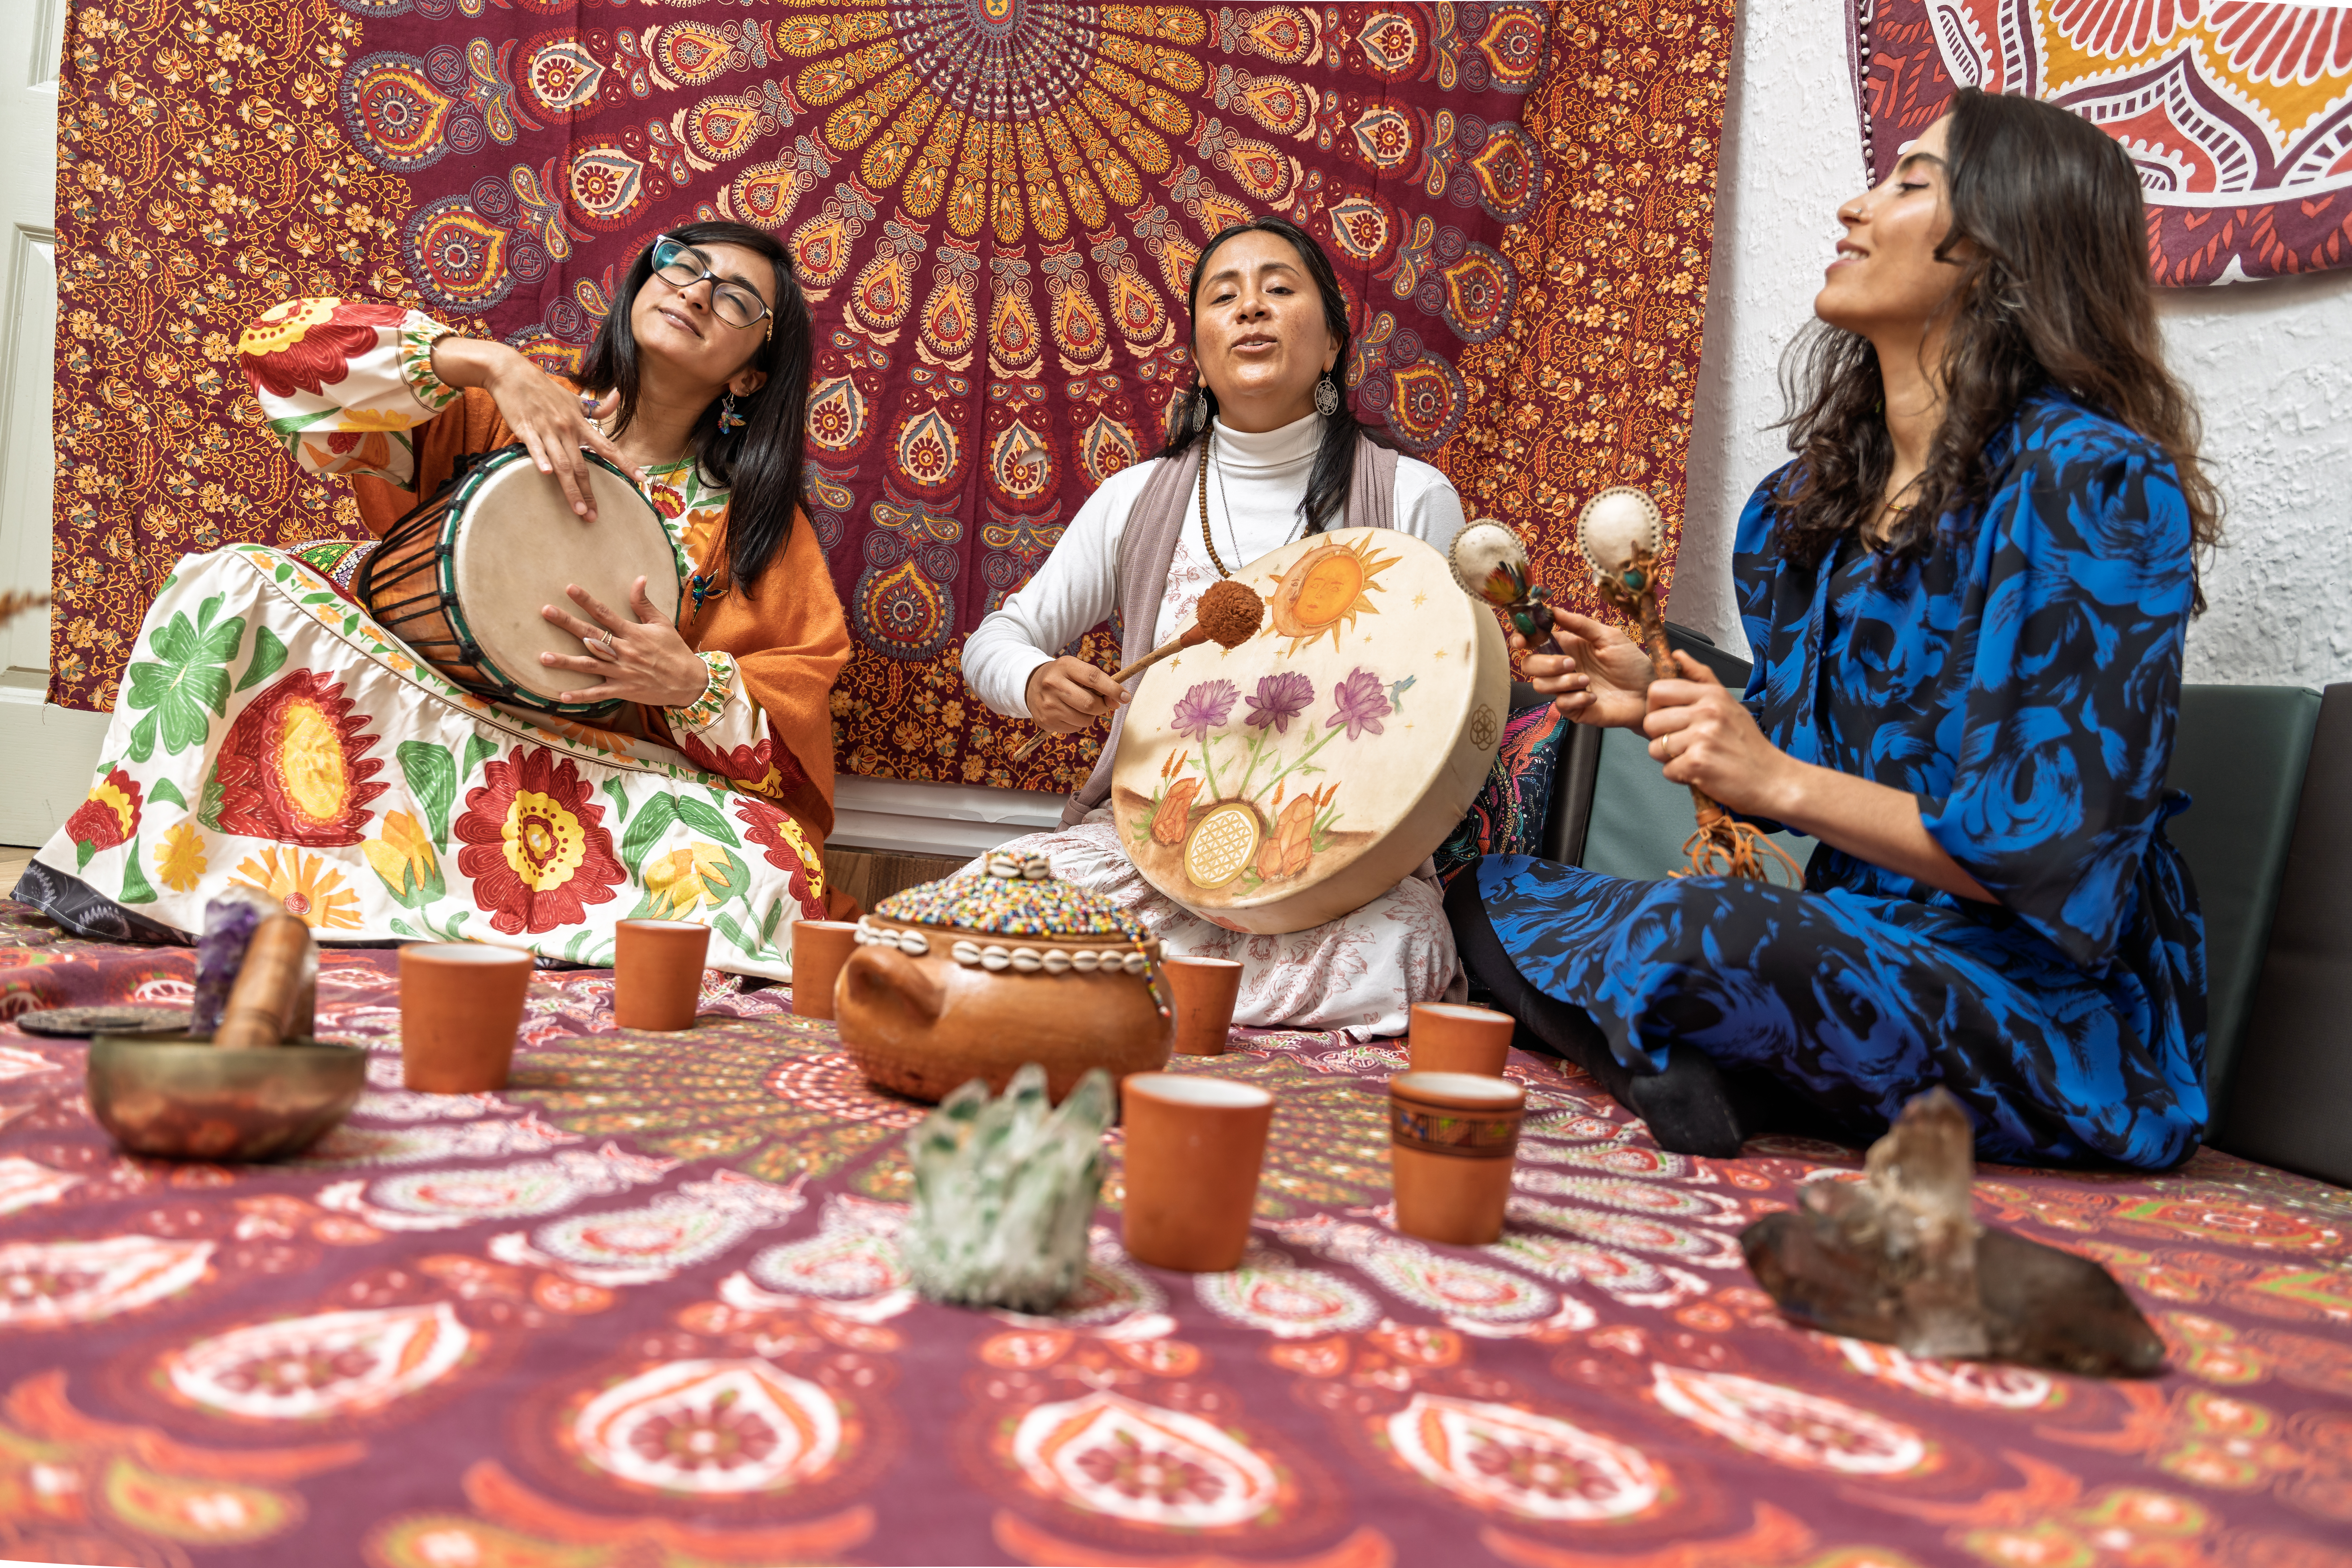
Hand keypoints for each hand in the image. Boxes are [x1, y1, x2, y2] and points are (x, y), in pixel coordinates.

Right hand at [432, 337, 639, 519]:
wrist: (512, 374)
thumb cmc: (544, 389)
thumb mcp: (573, 397)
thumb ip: (596, 407)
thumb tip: (617, 397)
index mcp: (580, 423)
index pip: (608, 447)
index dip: (625, 463)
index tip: (640, 480)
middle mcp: (567, 429)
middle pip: (583, 466)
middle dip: (590, 492)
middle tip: (595, 516)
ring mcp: (547, 430)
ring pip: (562, 464)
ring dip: (571, 489)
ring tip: (579, 510)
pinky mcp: (526, 429)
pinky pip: (535, 447)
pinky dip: (541, 460)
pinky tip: (546, 474)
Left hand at [539, 577, 708, 706]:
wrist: (689, 682)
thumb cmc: (674, 651)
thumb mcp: (662, 623)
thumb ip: (644, 603)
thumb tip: (639, 578)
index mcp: (632, 633)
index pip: (605, 613)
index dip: (586, 600)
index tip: (569, 588)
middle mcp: (624, 651)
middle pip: (590, 635)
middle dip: (567, 623)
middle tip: (546, 611)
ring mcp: (622, 672)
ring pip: (589, 665)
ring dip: (565, 661)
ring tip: (543, 657)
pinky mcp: (623, 690)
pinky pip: (598, 694)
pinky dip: (581, 696)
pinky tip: (563, 695)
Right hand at [1025, 656, 1127, 732]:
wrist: (1030, 685)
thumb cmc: (1062, 677)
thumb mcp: (1077, 671)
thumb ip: (1099, 683)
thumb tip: (1117, 701)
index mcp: (1064, 666)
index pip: (1094, 678)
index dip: (1113, 689)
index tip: (1125, 697)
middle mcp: (1053, 684)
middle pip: (1090, 704)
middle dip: (1102, 707)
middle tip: (1102, 704)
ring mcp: (1048, 705)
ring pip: (1085, 720)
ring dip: (1091, 716)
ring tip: (1081, 707)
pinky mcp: (1046, 721)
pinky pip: (1075, 728)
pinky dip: (1078, 723)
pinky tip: (1069, 713)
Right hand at [1511, 607, 1655, 728]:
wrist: (1648, 693)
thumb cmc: (1631, 663)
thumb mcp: (1609, 636)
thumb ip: (1580, 624)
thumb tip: (1553, 610)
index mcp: (1567, 647)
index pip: (1534, 642)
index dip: (1523, 639)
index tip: (1523, 640)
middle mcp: (1562, 668)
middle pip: (1530, 665)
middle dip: (1546, 663)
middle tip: (1571, 663)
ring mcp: (1566, 690)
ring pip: (1541, 685)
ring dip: (1563, 682)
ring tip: (1588, 680)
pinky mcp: (1573, 709)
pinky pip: (1560, 704)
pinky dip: (1576, 699)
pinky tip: (1594, 697)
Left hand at [1642, 652, 1800, 815]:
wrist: (1773, 780)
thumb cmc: (1749, 745)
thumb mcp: (1729, 703)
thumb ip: (1700, 678)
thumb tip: (1676, 656)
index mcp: (1712, 695)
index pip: (1658, 690)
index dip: (1656, 708)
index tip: (1669, 718)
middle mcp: (1707, 712)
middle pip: (1651, 721)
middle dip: (1661, 737)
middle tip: (1684, 744)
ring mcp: (1702, 737)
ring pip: (1656, 748)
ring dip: (1670, 758)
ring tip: (1694, 757)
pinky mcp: (1698, 763)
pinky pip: (1667, 770)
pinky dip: (1680, 776)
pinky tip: (1700, 772)